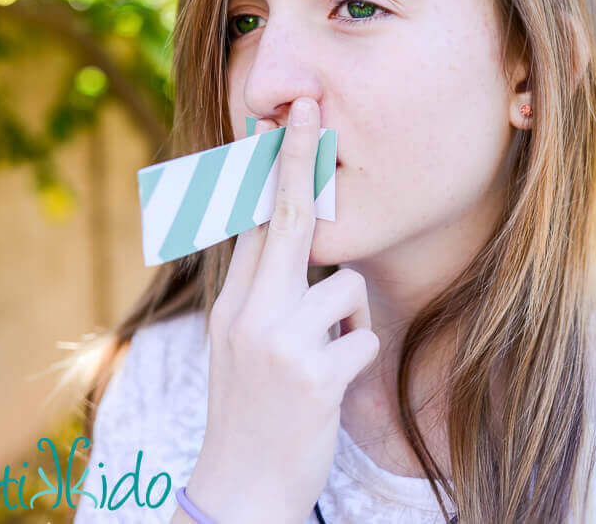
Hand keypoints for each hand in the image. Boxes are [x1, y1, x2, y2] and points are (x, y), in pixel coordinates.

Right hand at [187, 97, 379, 523]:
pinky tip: (333, 386)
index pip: (248, 222)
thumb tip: (278, 235)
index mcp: (231, 303)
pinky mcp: (314, 377)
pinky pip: (364, 337)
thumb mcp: (236, 342)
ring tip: (323, 355)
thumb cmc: (249, 405)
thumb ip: (258, 288)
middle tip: (311, 108)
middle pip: (283, 220)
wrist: (239, 489)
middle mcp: (249, 314)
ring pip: (346, 287)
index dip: (263, 169)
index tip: (275, 123)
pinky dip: (358, 356)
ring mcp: (280, 344)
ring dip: (348, 317)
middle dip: (300, 158)